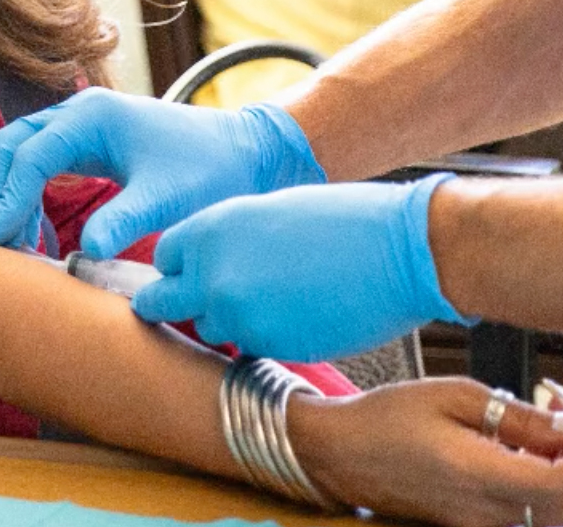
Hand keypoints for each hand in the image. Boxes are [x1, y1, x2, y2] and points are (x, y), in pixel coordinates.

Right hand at [0, 88, 324, 256]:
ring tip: (18, 244)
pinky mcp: (93, 143)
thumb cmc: (210, 170)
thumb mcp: (167, 199)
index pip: (30, 155)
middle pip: (12, 145)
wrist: (246, 152)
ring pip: (22, 152)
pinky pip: (43, 162)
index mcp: (92, 117)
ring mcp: (85, 125)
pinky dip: (30, 192)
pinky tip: (39, 233)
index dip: (9, 198)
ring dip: (11, 192)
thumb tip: (84, 252)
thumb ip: (124, 221)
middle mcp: (81, 112)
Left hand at [133, 174, 467, 360]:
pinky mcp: (270, 348)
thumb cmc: (345, 221)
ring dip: (228, 323)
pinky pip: (249, 348)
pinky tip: (297, 316)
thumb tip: (212, 263)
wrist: (401, 250)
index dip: (181, 266)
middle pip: (161, 303)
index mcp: (213, 228)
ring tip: (272, 303)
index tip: (196, 272)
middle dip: (176, 305)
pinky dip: (264, 337)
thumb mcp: (273, 213)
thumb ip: (232, 239)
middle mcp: (214, 274)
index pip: (165, 257)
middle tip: (206, 303)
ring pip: (208, 330)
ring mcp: (239, 316)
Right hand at [289, 378, 562, 526]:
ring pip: (560, 514)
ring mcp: (481, 524)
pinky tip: (541, 441)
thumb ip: (523, 418)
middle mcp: (486, 514)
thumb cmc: (390, 416)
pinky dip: (554, 480)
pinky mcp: (476, 523)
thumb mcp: (458, 396)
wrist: (340, 452)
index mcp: (481, 478)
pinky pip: (535, 512)